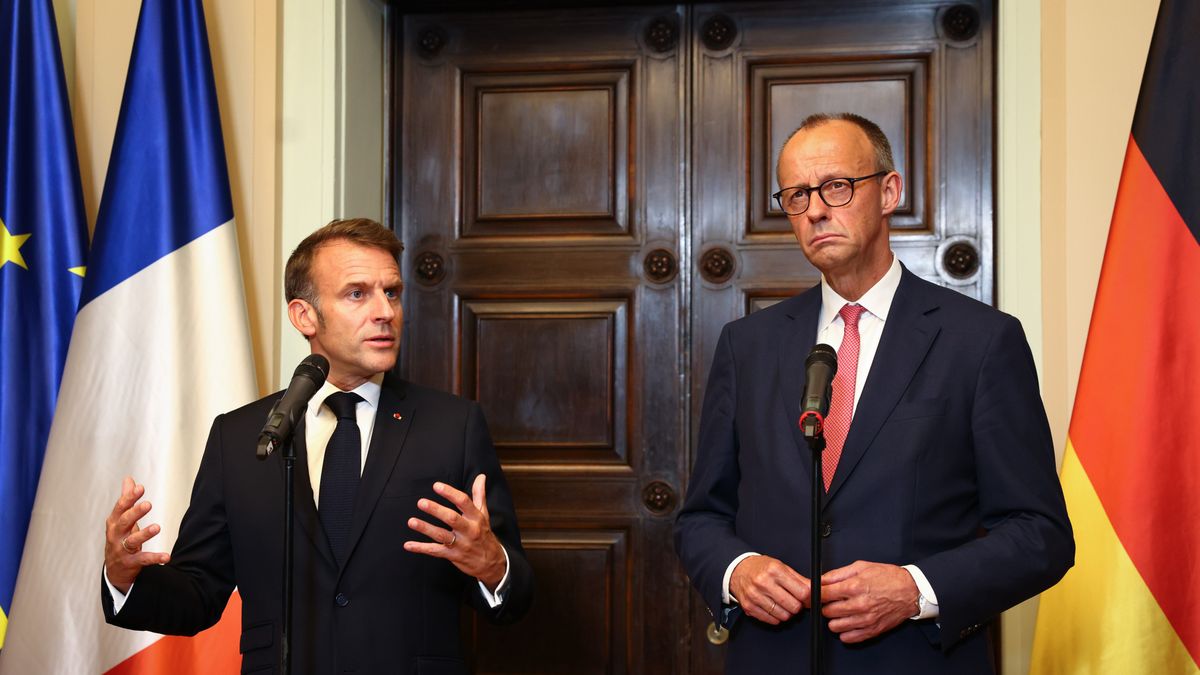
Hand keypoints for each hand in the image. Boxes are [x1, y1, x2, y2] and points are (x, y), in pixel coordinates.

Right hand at [104, 476, 170, 593]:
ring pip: (132, 541)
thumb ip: (127, 499)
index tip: (140, 488)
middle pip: (124, 522)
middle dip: (135, 513)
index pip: (120, 508)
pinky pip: (143, 559)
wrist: (114, 569)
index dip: (129, 497)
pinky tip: (167, 556)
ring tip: (157, 527)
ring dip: (145, 534)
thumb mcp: (121, 519)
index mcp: (114, 522)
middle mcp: (115, 535)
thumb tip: (129, 479)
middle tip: (148, 504)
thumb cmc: (120, 538)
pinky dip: (155, 557)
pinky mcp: (131, 563)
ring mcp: (121, 550)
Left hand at [404, 474, 506, 589]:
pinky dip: (421, 548)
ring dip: (426, 528)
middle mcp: (469, 530)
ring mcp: (460, 544)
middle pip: (451, 519)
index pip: (464, 502)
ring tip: (411, 521)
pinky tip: (408, 545)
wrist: (492, 562)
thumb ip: (479, 494)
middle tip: (421, 502)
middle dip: (436, 510)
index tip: (437, 486)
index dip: (450, 493)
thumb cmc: (484, 534)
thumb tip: (481, 477)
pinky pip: (435, 551)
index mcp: (476, 518)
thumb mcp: (484, 514)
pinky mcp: (453, 556)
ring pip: (441, 535)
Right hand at [729, 555, 810, 624]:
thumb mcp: (781, 566)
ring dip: (787, 613)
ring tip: (783, 604)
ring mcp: (755, 596)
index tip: (807, 598)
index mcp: (775, 570)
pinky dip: (776, 617)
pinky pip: (771, 620)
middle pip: (793, 606)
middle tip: (794, 601)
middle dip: (797, 606)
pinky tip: (774, 608)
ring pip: (783, 616)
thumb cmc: (761, 568)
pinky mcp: (749, 607)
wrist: (738, 569)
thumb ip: (799, 579)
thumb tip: (817, 588)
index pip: (802, 592)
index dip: (808, 598)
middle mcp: (764, 583)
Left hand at [820, 560, 918, 642]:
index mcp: (854, 586)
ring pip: (835, 626)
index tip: (816, 594)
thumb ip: (837, 574)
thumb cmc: (888, 577)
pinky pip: (848, 638)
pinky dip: (845, 632)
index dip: (816, 594)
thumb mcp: (861, 567)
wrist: (910, 591)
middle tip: (833, 601)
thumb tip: (820, 580)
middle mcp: (859, 604)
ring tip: (841, 612)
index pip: (823, 594)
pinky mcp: (872, 630)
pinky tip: (849, 622)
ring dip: (835, 620)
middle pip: (827, 611)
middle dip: (826, 606)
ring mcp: (866, 619)